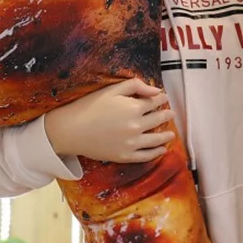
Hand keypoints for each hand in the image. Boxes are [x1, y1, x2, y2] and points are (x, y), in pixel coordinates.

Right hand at [44, 78, 175, 163]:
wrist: (71, 130)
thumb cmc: (89, 106)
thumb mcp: (111, 89)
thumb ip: (135, 86)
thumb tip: (156, 90)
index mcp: (134, 108)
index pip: (154, 102)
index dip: (161, 98)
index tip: (164, 97)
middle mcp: (136, 126)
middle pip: (158, 119)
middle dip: (166, 115)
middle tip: (171, 113)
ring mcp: (132, 143)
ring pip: (156, 139)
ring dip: (166, 135)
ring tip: (171, 134)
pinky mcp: (125, 156)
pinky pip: (146, 156)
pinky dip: (156, 153)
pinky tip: (162, 150)